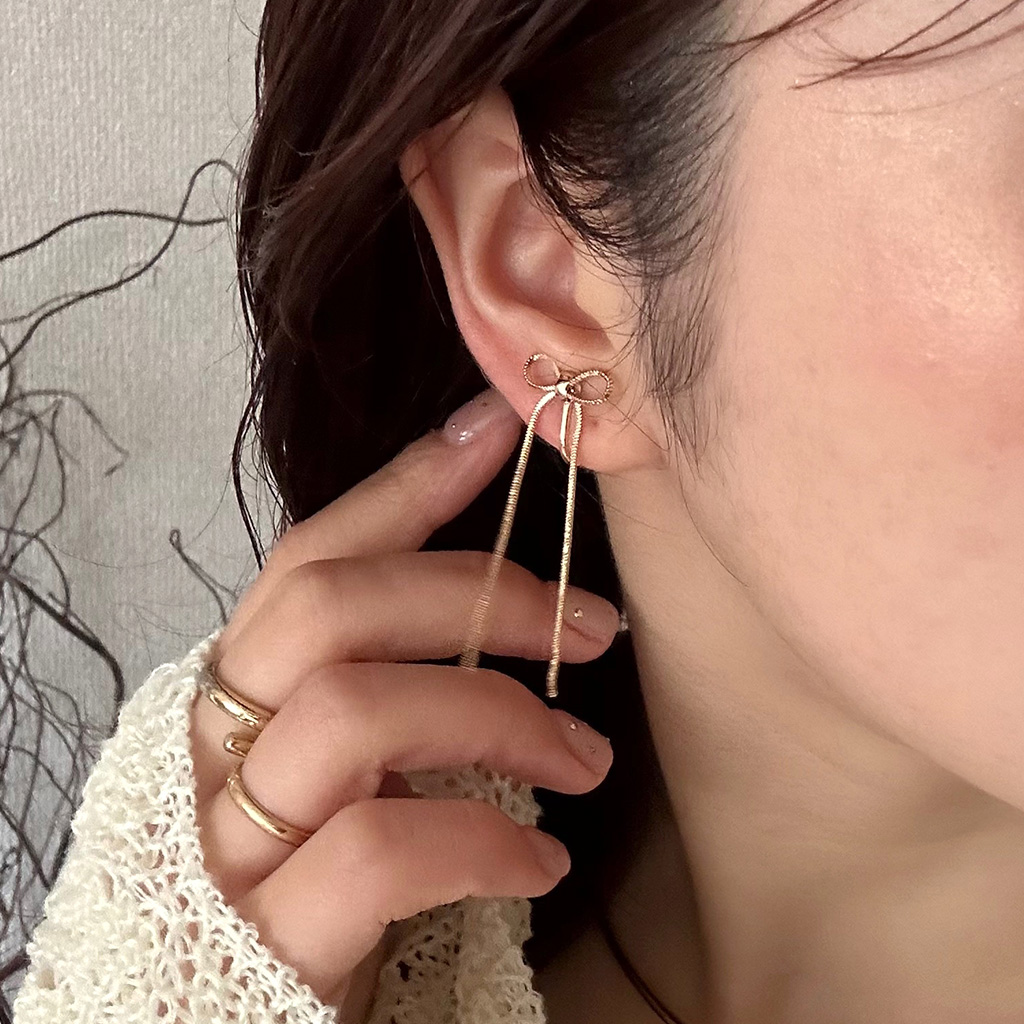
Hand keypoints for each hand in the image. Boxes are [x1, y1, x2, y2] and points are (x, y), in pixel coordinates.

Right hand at [189, 388, 618, 1019]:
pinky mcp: (275, 935)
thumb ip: (395, 672)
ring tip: (586, 756)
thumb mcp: (362, 752)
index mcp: (247, 687)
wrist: (256, 1015)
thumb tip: (507, 581)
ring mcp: (238, 839)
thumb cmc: (335, 863)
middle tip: (594, 626)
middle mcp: (223, 746)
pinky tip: (543, 858)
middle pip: (333, 610)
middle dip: (479, 596)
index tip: (501, 425)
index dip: (408, 482)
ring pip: (355, 712)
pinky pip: (379, 851)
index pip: (314, 556)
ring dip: (500, 714)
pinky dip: (484, 839)